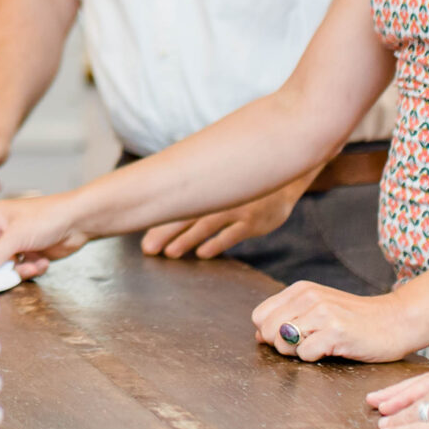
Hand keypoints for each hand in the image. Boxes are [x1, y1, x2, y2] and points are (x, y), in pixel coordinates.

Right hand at [0, 189, 92, 279]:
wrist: (79, 221)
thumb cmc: (48, 217)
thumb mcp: (15, 237)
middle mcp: (4, 231)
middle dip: (3, 268)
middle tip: (9, 273)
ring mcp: (19, 243)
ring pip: (9, 267)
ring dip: (21, 270)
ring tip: (32, 265)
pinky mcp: (32, 253)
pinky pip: (24, 269)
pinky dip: (33, 269)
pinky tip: (43, 261)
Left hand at [142, 180, 303, 259]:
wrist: (284, 174)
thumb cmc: (245, 180)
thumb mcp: (223, 181)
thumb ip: (199, 193)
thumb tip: (165, 211)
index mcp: (207, 185)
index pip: (177, 204)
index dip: (159, 221)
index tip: (144, 240)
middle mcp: (219, 195)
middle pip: (186, 214)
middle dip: (166, 232)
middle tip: (148, 249)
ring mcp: (237, 207)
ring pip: (207, 224)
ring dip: (187, 239)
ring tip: (170, 254)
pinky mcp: (254, 220)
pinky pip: (233, 233)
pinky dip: (217, 243)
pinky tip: (202, 254)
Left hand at [252, 280, 424, 363]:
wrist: (396, 321)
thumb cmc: (357, 320)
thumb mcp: (319, 309)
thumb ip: (289, 318)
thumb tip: (259, 335)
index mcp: (300, 290)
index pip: (259, 315)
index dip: (269, 332)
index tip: (291, 337)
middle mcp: (308, 297)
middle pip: (266, 330)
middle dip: (280, 345)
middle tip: (306, 344)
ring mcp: (322, 313)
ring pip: (283, 342)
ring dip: (298, 352)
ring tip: (321, 345)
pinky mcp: (335, 331)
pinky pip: (305, 354)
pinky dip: (315, 358)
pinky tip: (333, 349)